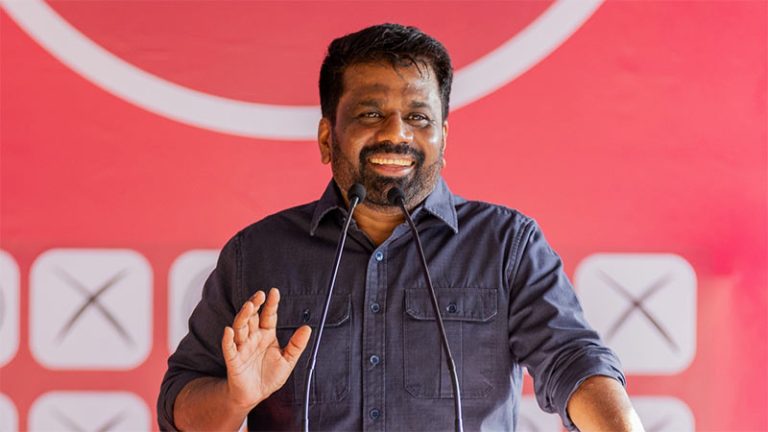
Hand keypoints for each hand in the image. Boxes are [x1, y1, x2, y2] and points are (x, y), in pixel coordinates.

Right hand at [221, 287, 311, 409]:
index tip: (274, 292)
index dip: (271, 304)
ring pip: (240, 328)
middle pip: (252, 317)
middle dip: (254, 305)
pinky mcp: (234, 360)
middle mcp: (253, 338)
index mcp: (266, 335)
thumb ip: (297, 345)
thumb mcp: (288, 360)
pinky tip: (229, 330)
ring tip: (249, 306)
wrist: (255, 395)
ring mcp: (242, 347)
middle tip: (260, 295)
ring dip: (243, 316)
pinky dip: (228, 339)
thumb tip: (307, 328)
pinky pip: (229, 348)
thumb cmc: (269, 376)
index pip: (268, 315)